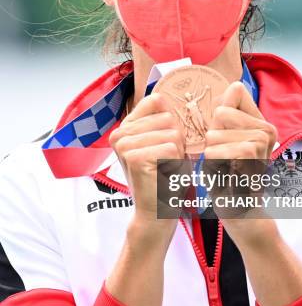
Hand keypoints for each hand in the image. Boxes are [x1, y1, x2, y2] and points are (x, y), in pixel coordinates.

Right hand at [109, 92, 185, 240]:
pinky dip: (175, 163)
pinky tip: (164, 175)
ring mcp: (124, 144)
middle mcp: (120, 132)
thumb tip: (165, 95)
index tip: (168, 143)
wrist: (157, 211)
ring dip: (178, 153)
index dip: (173, 121)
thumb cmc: (165, 176)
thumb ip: (163, 119)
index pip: (157, 101)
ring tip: (165, 168)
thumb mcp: (164, 142)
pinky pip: (171, 147)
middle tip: (166, 162)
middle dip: (177, 141)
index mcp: (126, 126)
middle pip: (169, 118)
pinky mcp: (133, 156)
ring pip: (172, 133)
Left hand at [203, 81, 277, 246]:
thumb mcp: (225, 141)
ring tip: (224, 168)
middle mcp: (267, 130)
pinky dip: (211, 165)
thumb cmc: (229, 178)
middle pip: (219, 112)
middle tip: (224, 160)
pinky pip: (215, 150)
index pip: (234, 92)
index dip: (219, 115)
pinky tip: (224, 175)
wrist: (241, 214)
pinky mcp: (251, 158)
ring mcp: (261, 143)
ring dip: (210, 153)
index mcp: (263, 123)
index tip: (226, 140)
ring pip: (215, 132)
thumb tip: (234, 85)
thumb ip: (228, 113)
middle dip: (212, 138)